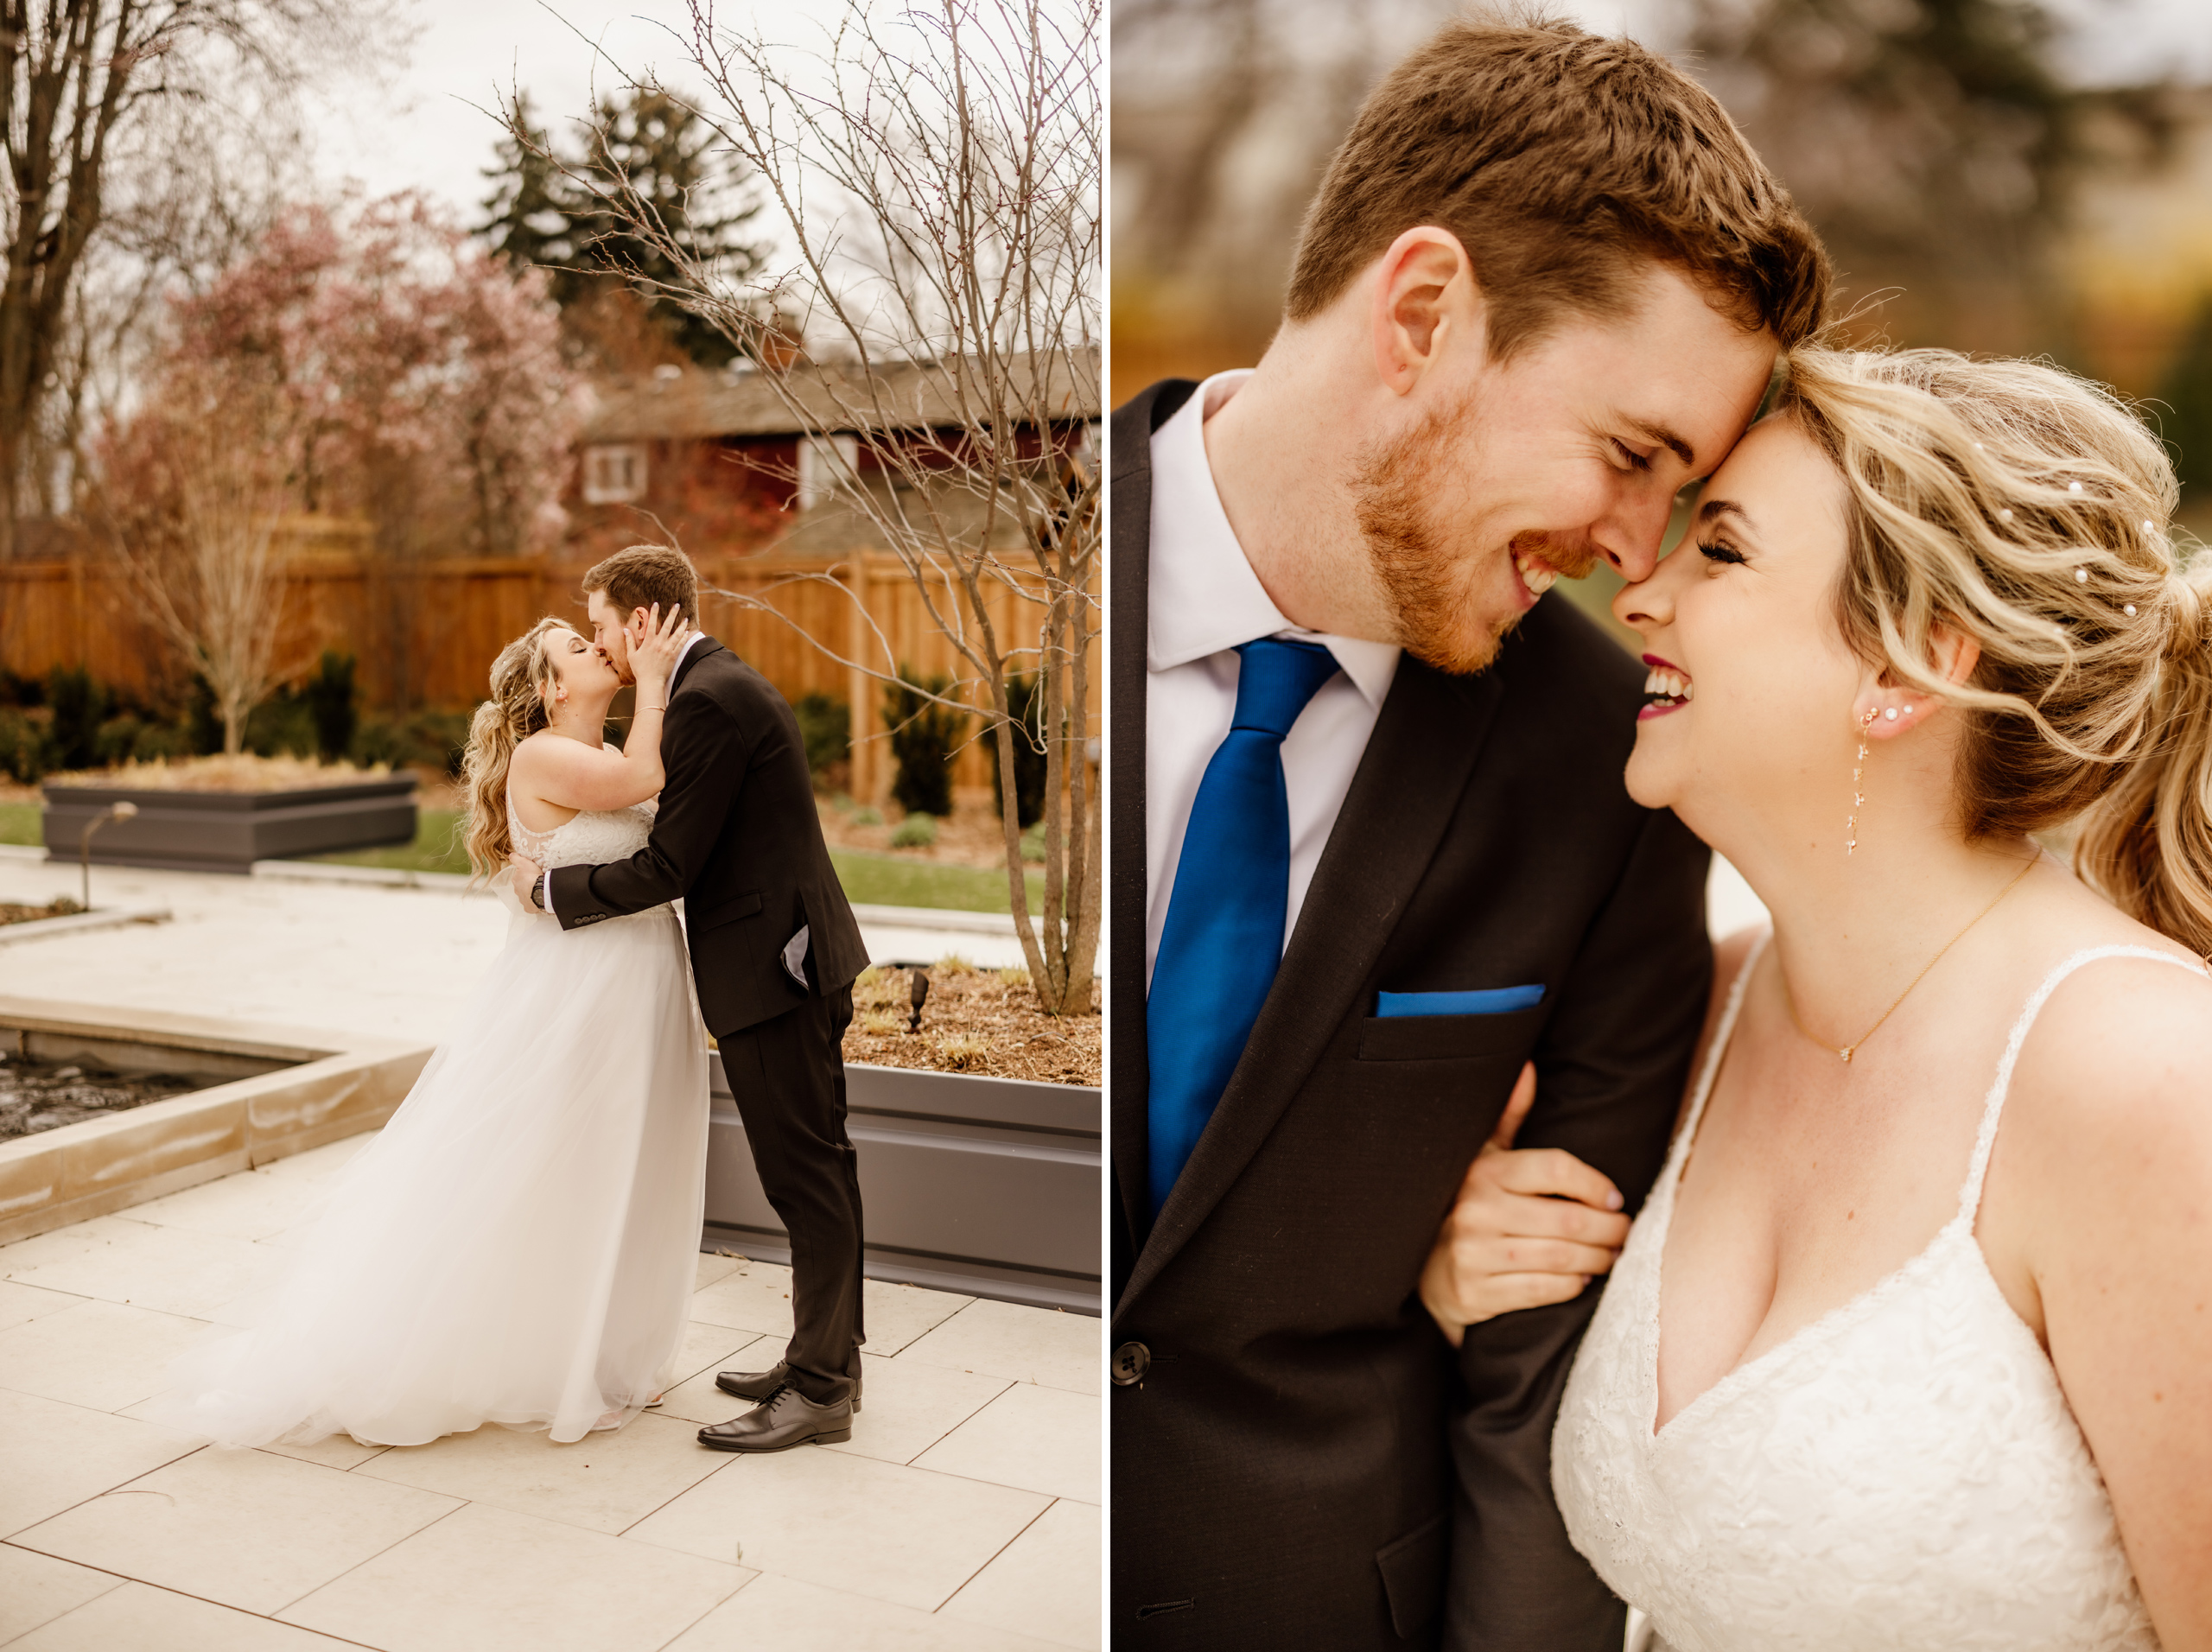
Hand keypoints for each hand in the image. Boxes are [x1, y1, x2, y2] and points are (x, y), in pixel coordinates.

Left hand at [510, 853, 543, 909]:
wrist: (540, 890)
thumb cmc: (532, 876)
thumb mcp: (524, 862)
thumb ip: (516, 859)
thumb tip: (511, 855)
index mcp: (516, 881)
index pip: (518, 877)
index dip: (524, 875)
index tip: (531, 874)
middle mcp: (517, 891)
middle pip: (521, 887)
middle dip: (527, 886)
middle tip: (536, 882)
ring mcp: (523, 900)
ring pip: (526, 896)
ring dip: (530, 894)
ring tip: (539, 891)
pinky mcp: (529, 907)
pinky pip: (530, 906)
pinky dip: (533, 904)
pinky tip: (538, 901)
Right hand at [628, 602, 685, 695]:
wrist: (651, 682)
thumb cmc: (640, 669)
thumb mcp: (632, 655)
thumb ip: (629, 641)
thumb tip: (625, 630)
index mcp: (648, 642)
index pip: (651, 623)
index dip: (654, 613)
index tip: (656, 604)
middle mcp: (659, 644)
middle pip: (667, 625)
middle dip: (672, 614)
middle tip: (677, 605)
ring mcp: (668, 649)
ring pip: (677, 634)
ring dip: (682, 625)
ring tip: (686, 618)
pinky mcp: (673, 656)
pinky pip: (680, 644)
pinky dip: (684, 638)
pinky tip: (686, 632)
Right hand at [1419, 1062, 1630, 1347]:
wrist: (1425, 1273)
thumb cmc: (1468, 1206)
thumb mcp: (1482, 1158)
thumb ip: (1507, 1117)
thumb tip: (1528, 1068)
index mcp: (1484, 1172)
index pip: (1556, 1168)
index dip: (1595, 1184)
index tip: (1614, 1199)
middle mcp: (1476, 1209)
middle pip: (1568, 1218)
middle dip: (1609, 1229)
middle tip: (1624, 1232)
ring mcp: (1474, 1253)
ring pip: (1561, 1257)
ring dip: (1598, 1258)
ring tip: (1611, 1255)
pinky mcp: (1475, 1293)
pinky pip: (1543, 1290)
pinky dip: (1572, 1285)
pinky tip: (1581, 1277)